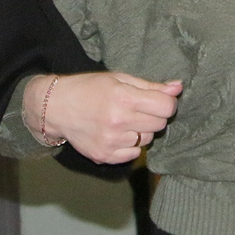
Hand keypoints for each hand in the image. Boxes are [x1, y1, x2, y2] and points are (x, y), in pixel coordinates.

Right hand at [28, 72, 181, 163]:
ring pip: (147, 140)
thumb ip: (150, 86)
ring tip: (122, 120)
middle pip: (160, 124)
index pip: (166, 107)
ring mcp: (111, 141)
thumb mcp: (119, 79)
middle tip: (137, 109)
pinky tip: (115, 133)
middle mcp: (118, 121)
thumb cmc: (89, 88)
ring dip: (141, 131)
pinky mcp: (105, 156)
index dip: (167, 103)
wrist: (55, 107)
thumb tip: (178, 88)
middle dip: (154, 116)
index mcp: (123, 98)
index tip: (158, 100)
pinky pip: (134, 154)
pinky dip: (130, 145)